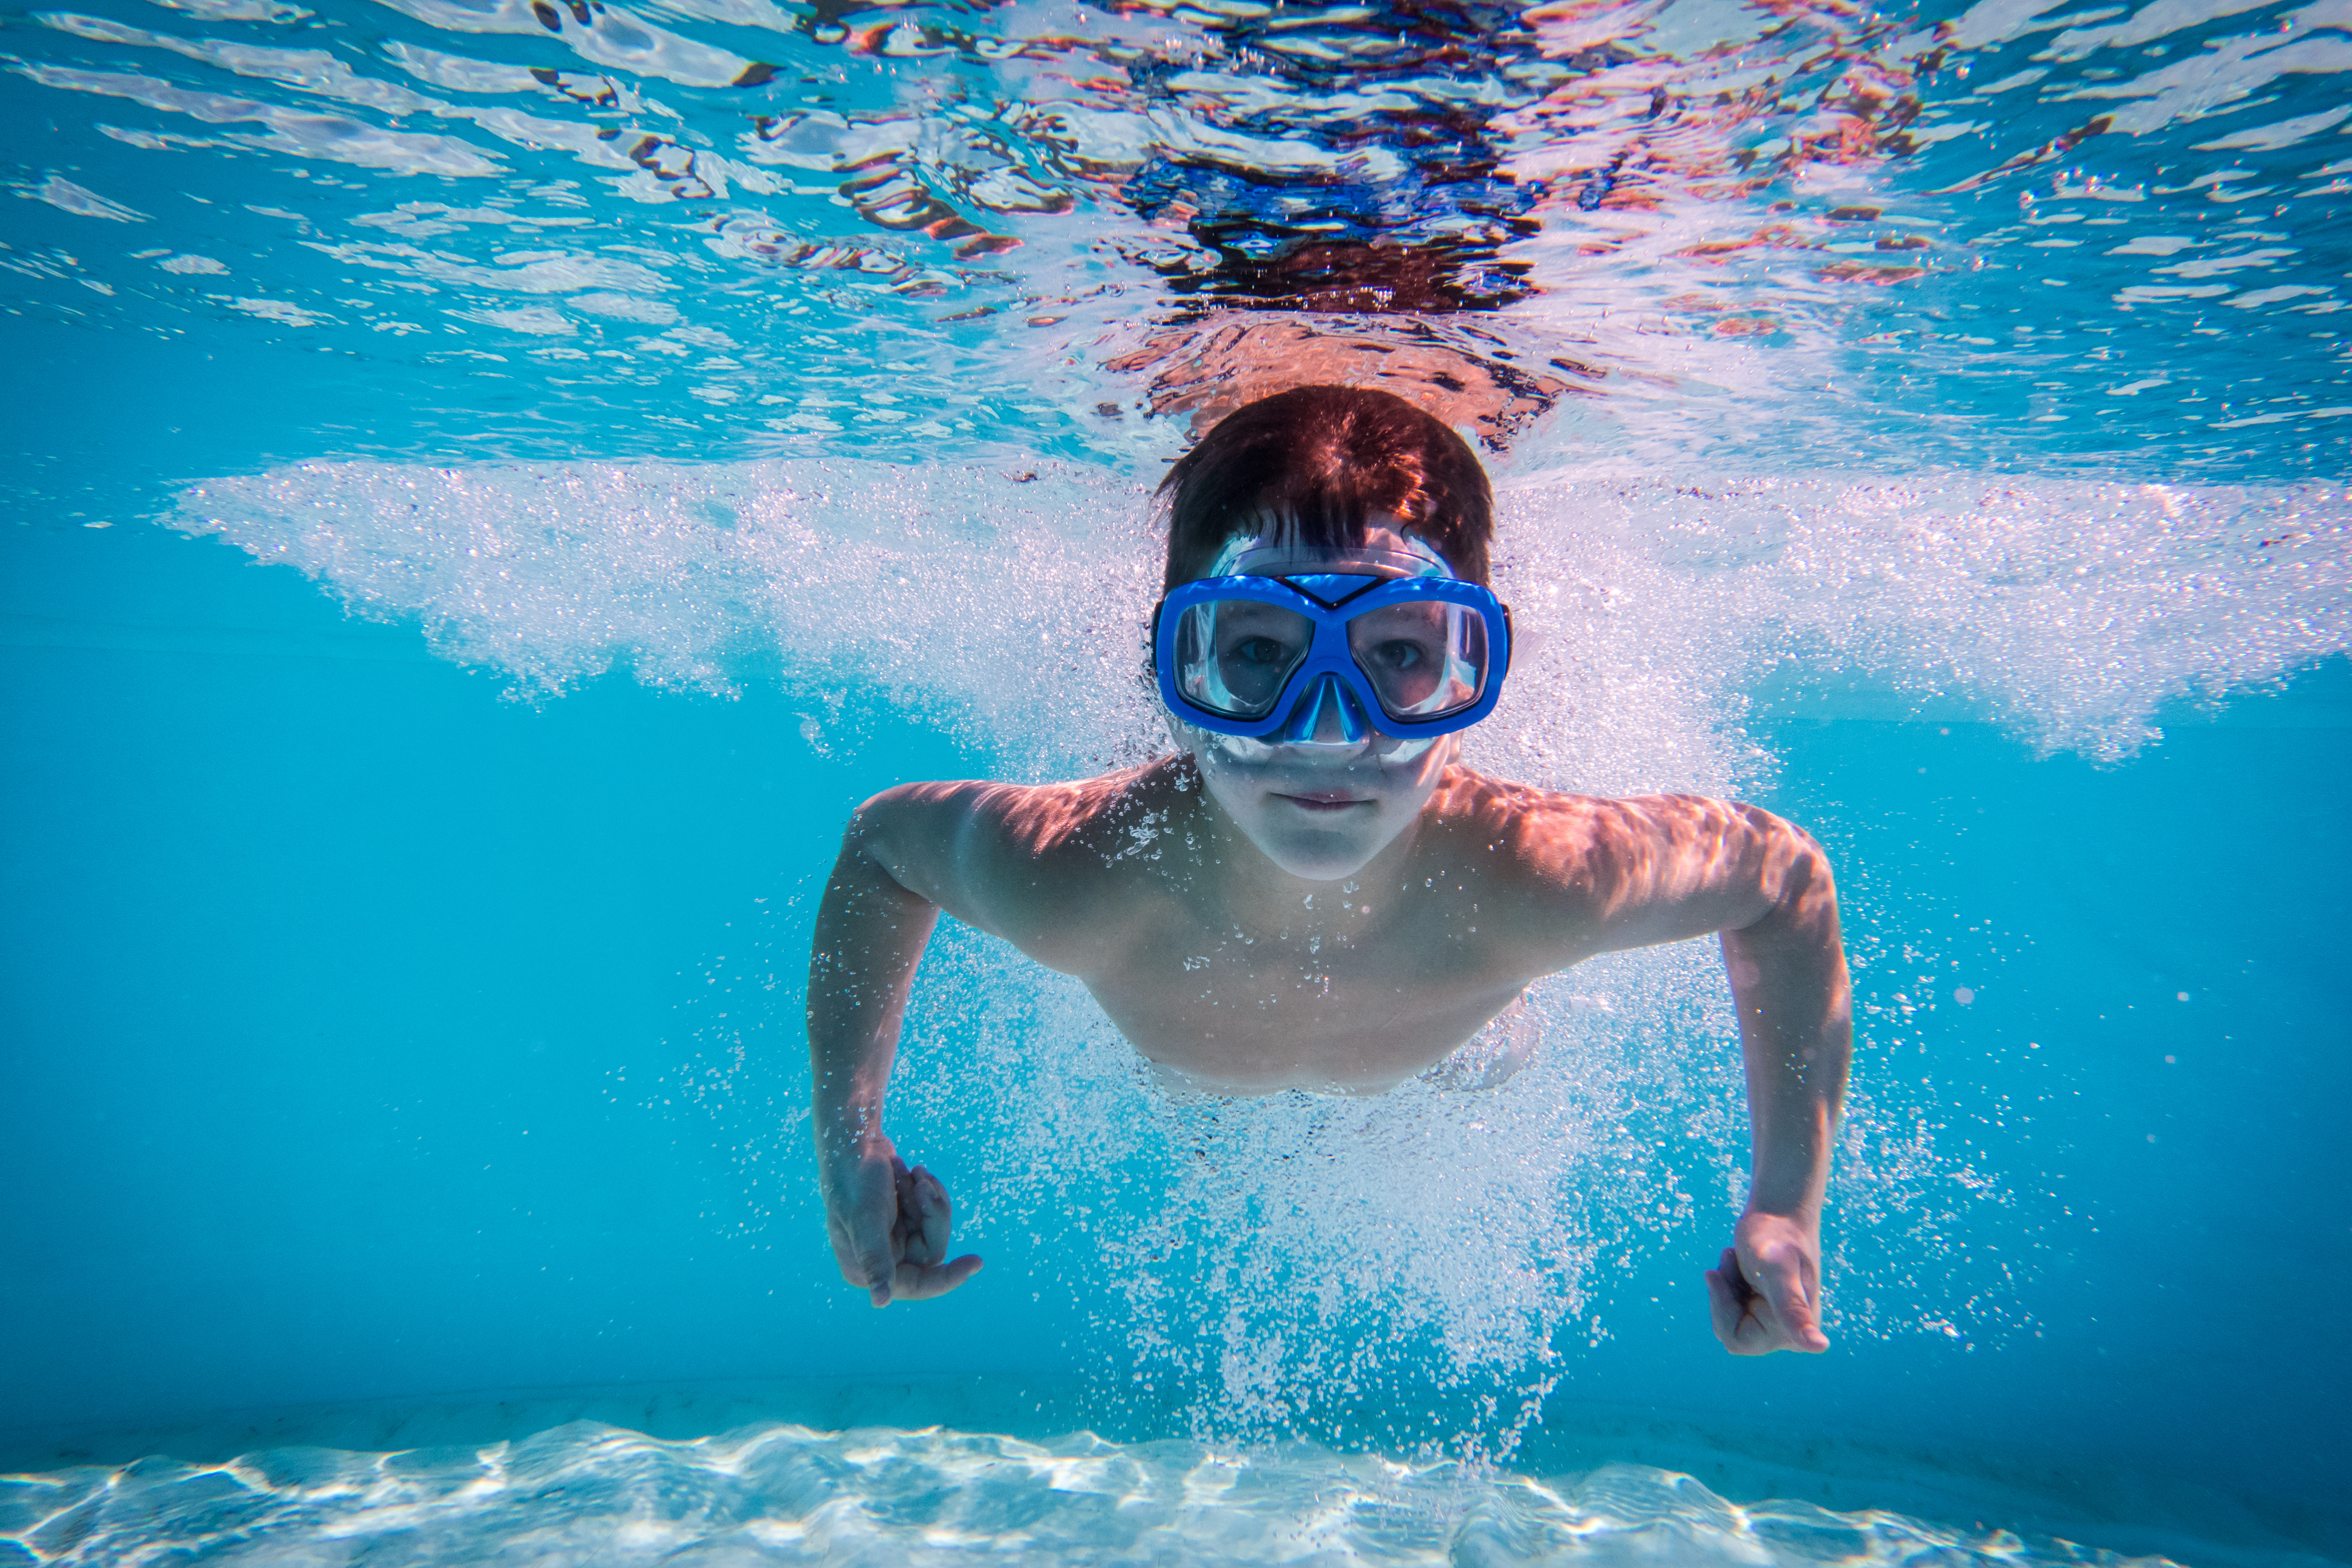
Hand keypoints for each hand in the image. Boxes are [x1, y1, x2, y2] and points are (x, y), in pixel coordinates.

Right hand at [820, 1138, 981, 1306]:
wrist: (853, 1145)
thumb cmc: (854, 1181)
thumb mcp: (866, 1219)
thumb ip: (875, 1260)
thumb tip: (880, 1301)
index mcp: (868, 1270)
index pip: (919, 1285)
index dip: (949, 1278)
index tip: (976, 1263)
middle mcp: (882, 1260)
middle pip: (932, 1250)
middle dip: (932, 1213)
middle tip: (922, 1182)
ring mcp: (893, 1240)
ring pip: (934, 1229)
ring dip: (928, 1198)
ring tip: (911, 1173)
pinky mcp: (903, 1220)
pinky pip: (931, 1213)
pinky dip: (926, 1190)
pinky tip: (911, 1172)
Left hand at [1704, 1210, 1828, 1354]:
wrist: (1777, 1212)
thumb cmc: (1779, 1237)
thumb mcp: (1779, 1272)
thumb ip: (1793, 1309)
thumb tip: (1819, 1347)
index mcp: (1795, 1333)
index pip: (1737, 1340)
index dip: (1722, 1308)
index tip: (1714, 1273)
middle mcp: (1787, 1334)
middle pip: (1728, 1330)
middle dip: (1724, 1294)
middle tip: (1731, 1260)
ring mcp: (1774, 1322)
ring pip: (1726, 1317)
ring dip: (1724, 1285)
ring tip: (1736, 1259)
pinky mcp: (1762, 1309)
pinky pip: (1728, 1307)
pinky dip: (1725, 1282)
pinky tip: (1735, 1262)